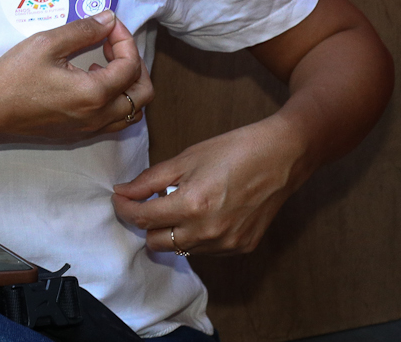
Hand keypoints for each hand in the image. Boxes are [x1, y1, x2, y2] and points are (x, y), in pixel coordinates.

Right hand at [0, 11, 152, 140]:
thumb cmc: (12, 77)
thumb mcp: (45, 44)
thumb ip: (82, 30)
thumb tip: (109, 19)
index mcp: (94, 93)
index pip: (131, 65)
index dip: (125, 39)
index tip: (108, 25)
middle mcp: (99, 115)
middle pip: (143, 92)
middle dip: (134, 64)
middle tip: (112, 45)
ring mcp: (90, 128)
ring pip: (132, 111)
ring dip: (127, 85)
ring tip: (103, 64)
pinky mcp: (79, 134)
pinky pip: (114, 120)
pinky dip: (115, 100)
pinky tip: (90, 83)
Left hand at [111, 117, 308, 255]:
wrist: (281, 156)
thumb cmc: (232, 151)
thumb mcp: (185, 159)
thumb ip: (150, 180)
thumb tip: (123, 192)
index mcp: (192, 205)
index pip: (143, 219)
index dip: (124, 208)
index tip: (119, 198)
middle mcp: (209, 232)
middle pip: (157, 243)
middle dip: (146, 223)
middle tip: (147, 202)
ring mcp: (227, 244)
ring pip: (181, 249)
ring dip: (171, 231)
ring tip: (179, 205)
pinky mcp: (242, 248)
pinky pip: (205, 250)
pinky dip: (195, 235)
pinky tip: (203, 214)